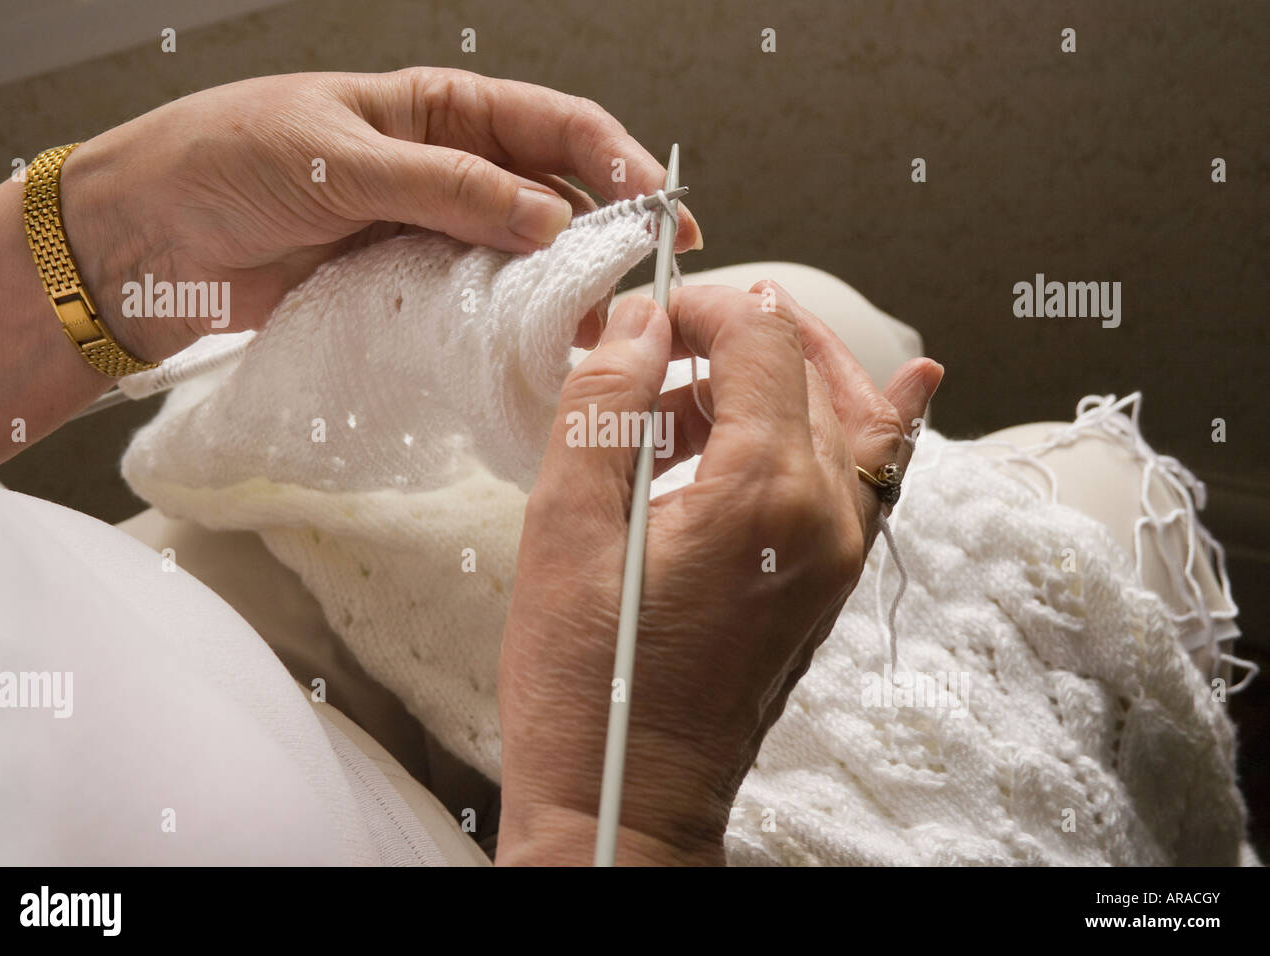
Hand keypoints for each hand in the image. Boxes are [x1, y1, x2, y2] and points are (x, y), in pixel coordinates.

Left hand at [60, 67, 701, 360]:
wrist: (144, 236)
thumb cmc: (224, 160)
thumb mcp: (339, 159)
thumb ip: (446, 188)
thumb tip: (547, 219)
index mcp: (439, 109)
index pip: (554, 126)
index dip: (617, 163)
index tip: (661, 212)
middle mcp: (447, 168)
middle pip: (554, 194)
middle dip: (607, 233)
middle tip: (651, 281)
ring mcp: (430, 231)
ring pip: (522, 256)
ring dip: (562, 287)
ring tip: (601, 324)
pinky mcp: (406, 285)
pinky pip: (474, 301)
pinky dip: (507, 322)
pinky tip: (532, 344)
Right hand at [496, 281, 942, 864]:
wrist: (630, 802)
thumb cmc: (588, 689)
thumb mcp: (564, 531)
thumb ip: (604, 406)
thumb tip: (637, 322)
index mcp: (766, 495)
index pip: (764, 338)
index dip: (702, 305)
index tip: (643, 317)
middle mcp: (829, 516)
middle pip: (813, 365)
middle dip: (736, 333)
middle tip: (658, 344)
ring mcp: (843, 552)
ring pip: (846, 413)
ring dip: (770, 381)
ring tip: (676, 411)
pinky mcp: (832, 580)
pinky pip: (868, 475)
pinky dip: (847, 423)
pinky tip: (834, 401)